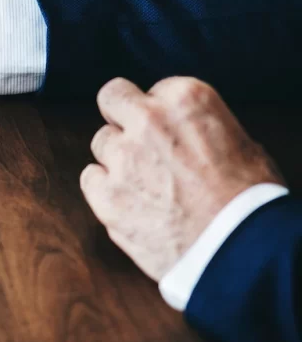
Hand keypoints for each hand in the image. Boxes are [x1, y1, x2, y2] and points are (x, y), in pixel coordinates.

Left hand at [81, 77, 282, 280]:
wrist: (239, 252)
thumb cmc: (250, 202)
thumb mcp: (242, 143)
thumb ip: (200, 127)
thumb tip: (186, 132)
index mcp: (186, 100)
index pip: (154, 89)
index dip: (163, 113)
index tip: (172, 133)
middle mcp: (148, 120)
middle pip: (113, 98)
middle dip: (123, 116)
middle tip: (138, 140)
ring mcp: (122, 157)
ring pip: (101, 142)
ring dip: (117, 158)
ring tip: (146, 184)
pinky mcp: (105, 194)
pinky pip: (90, 178)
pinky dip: (104, 189)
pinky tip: (130, 203)